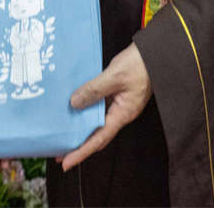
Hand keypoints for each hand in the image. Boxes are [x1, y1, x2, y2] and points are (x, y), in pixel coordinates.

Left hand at [57, 44, 151, 170]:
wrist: (154, 52)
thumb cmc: (139, 64)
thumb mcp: (114, 76)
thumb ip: (94, 90)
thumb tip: (75, 103)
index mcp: (123, 113)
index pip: (99, 139)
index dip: (81, 152)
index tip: (66, 162)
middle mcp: (121, 112)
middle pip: (97, 136)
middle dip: (79, 147)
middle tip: (59, 154)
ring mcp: (119, 104)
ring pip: (97, 122)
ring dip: (81, 129)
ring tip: (64, 134)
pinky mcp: (117, 94)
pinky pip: (99, 108)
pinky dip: (86, 112)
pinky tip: (75, 109)